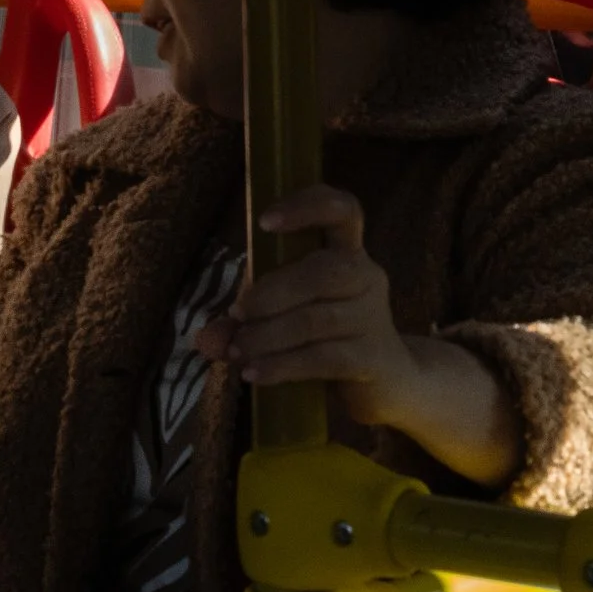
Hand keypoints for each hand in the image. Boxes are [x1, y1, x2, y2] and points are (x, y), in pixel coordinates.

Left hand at [208, 185, 520, 488]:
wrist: (389, 384)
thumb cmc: (329, 335)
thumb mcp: (285, 318)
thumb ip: (244, 323)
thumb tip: (204, 339)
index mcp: (347, 251)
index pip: (343, 210)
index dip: (307, 207)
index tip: (264, 222)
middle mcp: (366, 276)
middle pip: (322, 271)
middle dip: (270, 293)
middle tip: (236, 316)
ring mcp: (374, 318)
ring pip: (316, 319)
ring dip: (267, 336)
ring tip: (237, 352)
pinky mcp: (373, 359)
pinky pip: (323, 358)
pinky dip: (282, 366)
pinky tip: (255, 374)